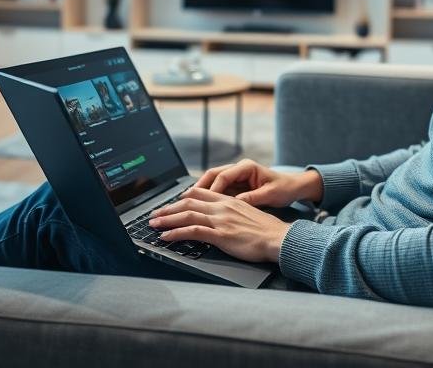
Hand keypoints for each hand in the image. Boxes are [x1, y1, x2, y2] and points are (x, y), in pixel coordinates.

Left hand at [148, 188, 290, 262]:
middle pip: (188, 203)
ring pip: (187, 215)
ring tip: (154, 224)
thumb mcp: (248, 214)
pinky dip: (176, 233)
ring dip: (167, 219)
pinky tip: (166, 237)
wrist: (278, 238)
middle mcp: (222, 207)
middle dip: (168, 209)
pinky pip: (193, 231)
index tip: (171, 203)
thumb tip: (223, 219)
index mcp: (229, 200)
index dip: (182, 198)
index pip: (200, 193)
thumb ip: (233, 213)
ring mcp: (220, 220)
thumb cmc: (267, 230)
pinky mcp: (220, 235)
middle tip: (155, 214)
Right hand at [193, 159, 323, 206]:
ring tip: (189, 203)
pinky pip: (219, 189)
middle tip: (186, 199)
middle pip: (213, 175)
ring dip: (202, 192)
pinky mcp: (236, 185)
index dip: (213, 188)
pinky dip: (210, 197)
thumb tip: (236, 203)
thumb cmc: (284, 188)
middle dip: (199, 187)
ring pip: (213, 182)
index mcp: (247, 167)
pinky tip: (202, 207)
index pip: (224, 175)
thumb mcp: (270, 194)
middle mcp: (239, 169)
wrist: (294, 187)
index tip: (205, 200)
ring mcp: (237, 176)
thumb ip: (253, 198)